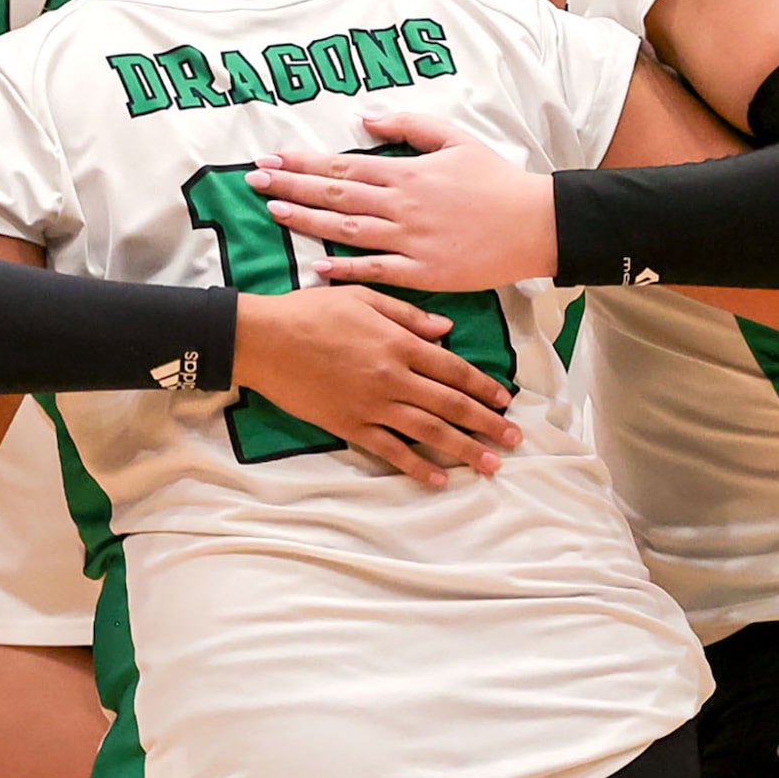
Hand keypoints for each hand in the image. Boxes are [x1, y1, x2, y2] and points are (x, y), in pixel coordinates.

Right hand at [233, 285, 520, 490]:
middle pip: (450, 404)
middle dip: (487, 423)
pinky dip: (416, 466)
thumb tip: (446, 329)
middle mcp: (393, 376)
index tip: (505, 400)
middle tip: (514, 439)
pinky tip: (438, 479)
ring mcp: (372, 404)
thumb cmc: (310, 311)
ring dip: (464, 449)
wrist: (264, 339)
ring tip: (491, 464)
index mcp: (399, 342)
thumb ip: (407, 314)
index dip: (483, 386)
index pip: (453, 369)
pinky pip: (390, 450)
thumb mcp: (363, 298)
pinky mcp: (349, 425)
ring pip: (429, 431)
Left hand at [250, 110, 555, 291]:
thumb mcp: (456, 139)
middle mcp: (402, 204)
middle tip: (252, 179)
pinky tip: (317, 264)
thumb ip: (411, 126)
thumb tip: (367, 119)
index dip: (304, 161)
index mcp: (407, 173)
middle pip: (336, 193)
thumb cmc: (496, 180)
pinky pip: (378, 269)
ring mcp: (411, 239)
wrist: (535, 223)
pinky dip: (347, 268)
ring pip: (348, 229)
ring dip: (307, 220)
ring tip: (273, 210)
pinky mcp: (424, 272)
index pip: (343, 165)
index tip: (271, 157)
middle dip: (291, 184)